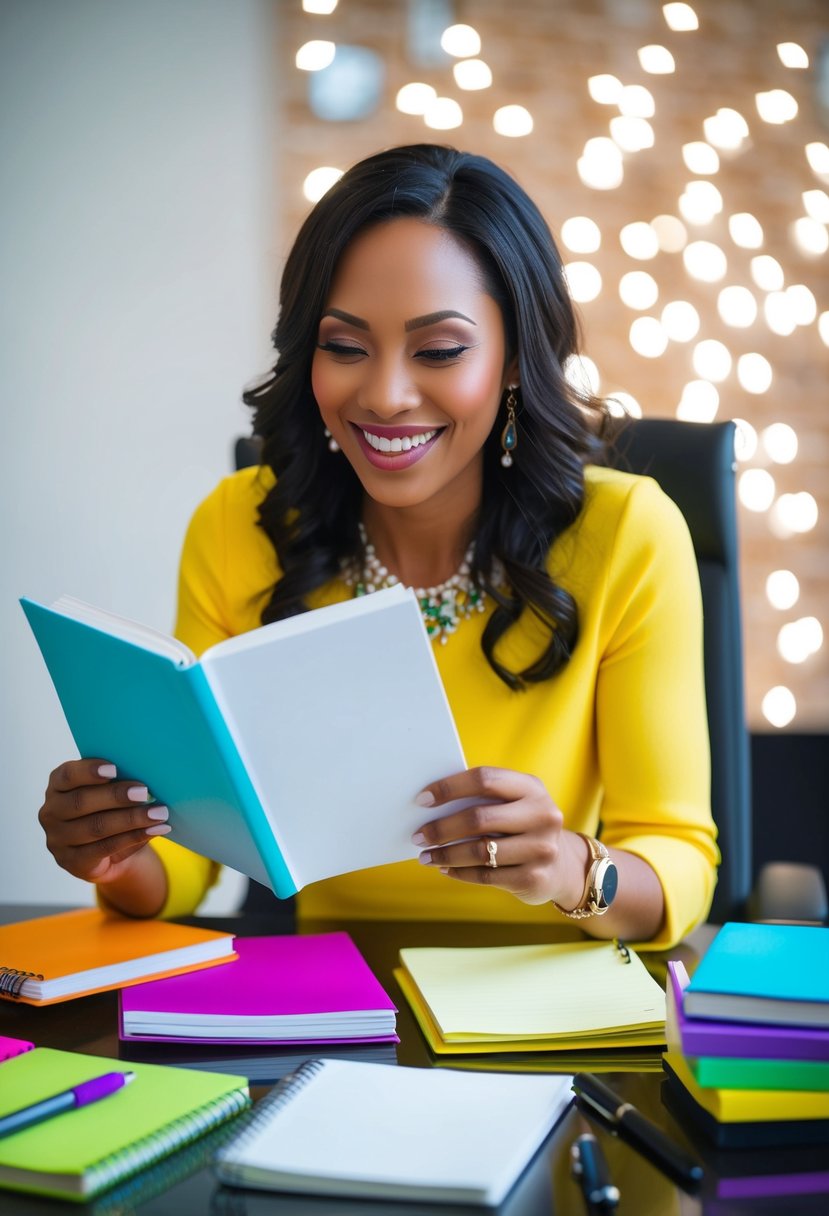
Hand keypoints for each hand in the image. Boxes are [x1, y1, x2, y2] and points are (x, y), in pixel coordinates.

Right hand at [38, 759, 170, 886]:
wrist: (110, 852)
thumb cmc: (109, 811)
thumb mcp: (109, 794)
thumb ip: (118, 782)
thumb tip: (145, 776)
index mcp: (57, 786)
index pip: (66, 775)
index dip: (88, 771)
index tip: (114, 769)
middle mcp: (51, 812)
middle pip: (81, 802)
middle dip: (115, 796)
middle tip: (145, 792)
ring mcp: (58, 840)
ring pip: (96, 827)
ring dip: (131, 819)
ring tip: (159, 813)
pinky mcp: (72, 862)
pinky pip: (105, 848)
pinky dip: (133, 837)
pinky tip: (154, 829)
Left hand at [412, 766, 587, 907]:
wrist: (564, 865)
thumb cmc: (523, 826)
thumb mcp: (515, 804)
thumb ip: (483, 799)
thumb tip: (430, 806)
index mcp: (532, 787)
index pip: (484, 779)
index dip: (449, 787)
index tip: (422, 800)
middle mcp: (542, 815)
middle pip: (479, 817)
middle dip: (441, 828)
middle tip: (418, 836)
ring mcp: (542, 848)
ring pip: (479, 851)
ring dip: (446, 855)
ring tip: (426, 856)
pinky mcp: (535, 878)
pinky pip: (486, 875)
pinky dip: (459, 872)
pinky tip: (446, 869)